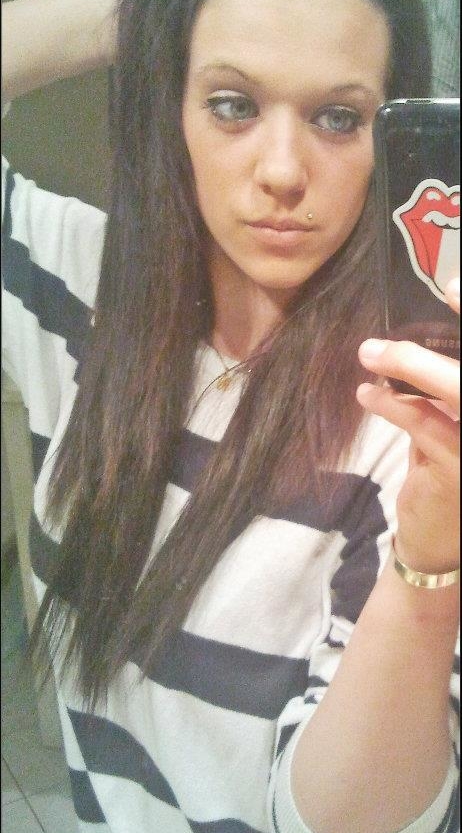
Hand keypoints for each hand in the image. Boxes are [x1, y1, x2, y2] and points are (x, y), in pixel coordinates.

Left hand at [356, 278, 459, 572]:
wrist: (439, 547)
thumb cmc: (446, 479)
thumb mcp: (450, 431)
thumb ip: (442, 396)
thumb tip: (405, 350)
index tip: (455, 286)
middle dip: (453, 334)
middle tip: (440, 293)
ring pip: (456, 389)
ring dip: (408, 366)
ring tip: (369, 355)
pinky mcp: (461, 467)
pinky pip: (424, 421)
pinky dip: (391, 403)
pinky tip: (366, 396)